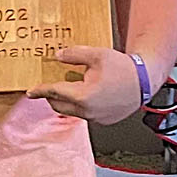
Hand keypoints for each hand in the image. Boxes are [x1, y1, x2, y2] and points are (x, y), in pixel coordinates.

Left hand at [25, 46, 142, 124]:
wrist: (146, 81)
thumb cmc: (124, 68)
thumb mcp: (97, 55)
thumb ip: (74, 55)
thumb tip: (58, 55)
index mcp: (83, 96)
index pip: (54, 92)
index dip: (40, 90)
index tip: (30, 92)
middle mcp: (87, 111)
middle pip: (58, 105)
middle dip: (52, 96)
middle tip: (52, 86)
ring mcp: (96, 118)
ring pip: (71, 111)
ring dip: (67, 101)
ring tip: (74, 88)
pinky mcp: (103, 121)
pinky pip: (84, 115)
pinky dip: (81, 106)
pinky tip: (89, 95)